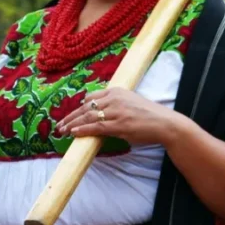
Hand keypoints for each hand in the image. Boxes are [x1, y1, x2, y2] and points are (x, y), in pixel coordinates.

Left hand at [55, 88, 181, 146]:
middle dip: (70, 117)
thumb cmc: (149, 115)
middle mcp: (115, 99)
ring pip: (88, 117)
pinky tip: (74, 133)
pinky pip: (96, 127)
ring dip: (73, 124)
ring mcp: (117, 112)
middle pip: (86, 108)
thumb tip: (99, 113)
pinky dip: (83, 130)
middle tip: (59, 125)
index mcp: (118, 91)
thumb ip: (115, 104)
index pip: (91, 98)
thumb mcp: (131, 102)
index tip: (70, 116)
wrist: (165, 123)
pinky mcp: (119, 125)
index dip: (78, 108)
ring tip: (63, 131)